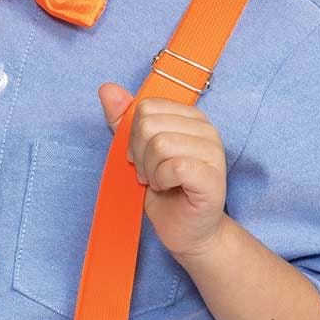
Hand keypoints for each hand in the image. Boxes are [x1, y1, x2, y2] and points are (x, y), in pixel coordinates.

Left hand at [100, 82, 228, 262]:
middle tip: (150, 174)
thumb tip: (106, 88)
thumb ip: (123, 121)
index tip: (142, 159)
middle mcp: (206, 128)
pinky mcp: (212, 176)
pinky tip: (168, 188)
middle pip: (149, 125)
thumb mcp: (136, 152)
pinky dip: (160, 181)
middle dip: (140, 155)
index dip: (133, 137)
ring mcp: (213, 151)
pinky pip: (173, 166)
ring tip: (159, 182)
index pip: (145, 108)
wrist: (186, 231)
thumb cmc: (164, 191)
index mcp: (190, 117)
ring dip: (150, 171)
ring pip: (160, 144)